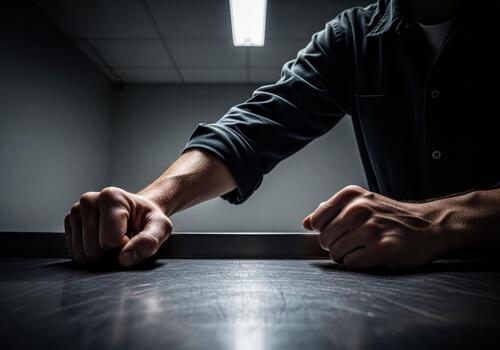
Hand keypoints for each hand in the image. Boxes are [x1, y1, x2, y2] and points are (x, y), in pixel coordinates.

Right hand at [64, 187, 172, 266]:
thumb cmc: (149, 219)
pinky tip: (102, 241)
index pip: (110, 242)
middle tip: (124, 238)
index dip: (126, 246)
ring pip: (82, 256)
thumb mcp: (161, 228)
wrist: (139, 212)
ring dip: (101, 256)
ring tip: (114, 239)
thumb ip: (149, 242)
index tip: (133, 234)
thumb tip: (124, 259)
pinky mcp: (70, 223)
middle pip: (93, 251)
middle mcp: (89, 200)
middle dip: (112, 254)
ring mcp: (76, 211)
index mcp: (111, 197)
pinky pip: (76, 255)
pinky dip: (91, 254)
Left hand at [303, 186, 441, 269]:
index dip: (325, 231)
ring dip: (347, 256)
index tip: (339, 232)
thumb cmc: (391, 217)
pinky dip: (358, 263)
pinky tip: (372, 255)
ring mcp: (371, 228)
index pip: (317, 220)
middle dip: (336, 246)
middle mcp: (359, 209)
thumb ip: (332, 211)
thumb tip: (306, 223)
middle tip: (356, 242)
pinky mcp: (382, 248)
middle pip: (325, 239)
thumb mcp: (361, 203)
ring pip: (336, 253)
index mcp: (351, 195)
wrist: (427, 226)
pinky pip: (351, 263)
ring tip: (365, 248)